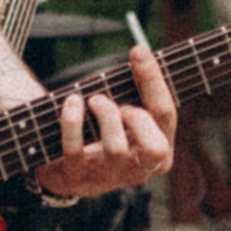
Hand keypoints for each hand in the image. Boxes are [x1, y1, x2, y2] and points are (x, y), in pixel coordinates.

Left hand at [29, 44, 176, 197]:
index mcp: (159, 154)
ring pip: (117, 150)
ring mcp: (106, 179)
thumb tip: (141, 53)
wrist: (63, 166)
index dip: (154, 82)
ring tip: (94, 100)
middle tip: (122, 104)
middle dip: (138, 118)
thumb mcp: (126, 112)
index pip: (166, 117)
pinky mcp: (76, 179)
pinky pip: (76, 151)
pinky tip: (72, 102)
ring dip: (106, 114)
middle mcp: (137, 171)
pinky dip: (72, 121)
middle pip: (156, 148)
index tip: (138, 52)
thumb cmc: (103, 130)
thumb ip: (139, 90)